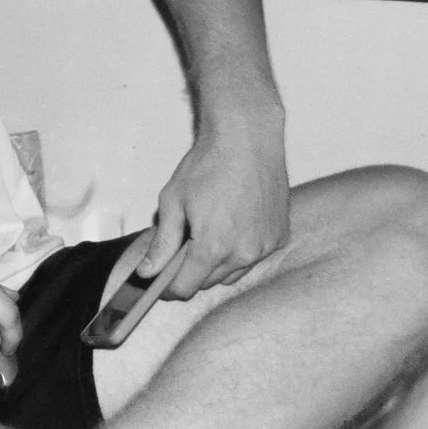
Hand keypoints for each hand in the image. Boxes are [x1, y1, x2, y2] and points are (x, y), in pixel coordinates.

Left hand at [146, 114, 288, 296]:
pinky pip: (254, 258)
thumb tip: (148, 272)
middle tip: (180, 248)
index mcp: (213, 247)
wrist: (247, 140)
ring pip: (233, 273)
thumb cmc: (208, 165)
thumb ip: (162, 243)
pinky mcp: (279, 237)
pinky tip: (230, 228)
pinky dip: (239, 252)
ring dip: (216, 264)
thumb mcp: (173, 202)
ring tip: (205, 233)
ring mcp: (265, 246)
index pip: (186, 287)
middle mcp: (244, 253)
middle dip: (190, 272)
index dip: (168, 287)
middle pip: (209, 282)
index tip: (159, 279)